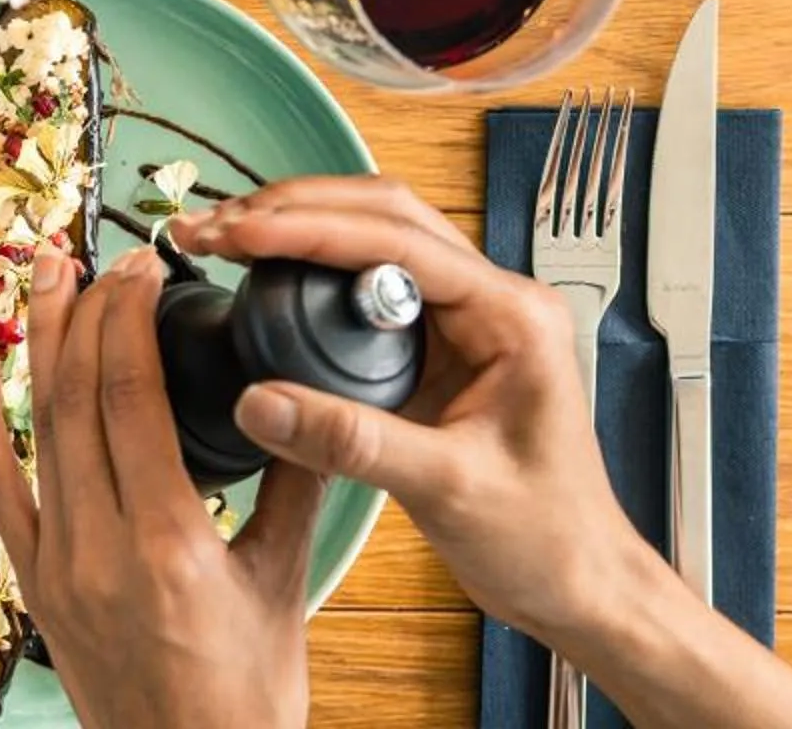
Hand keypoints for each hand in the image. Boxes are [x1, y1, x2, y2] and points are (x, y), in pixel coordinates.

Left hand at [0, 246, 320, 728]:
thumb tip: (308, 403)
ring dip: (36, 340)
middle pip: (75, 395)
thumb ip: (295, 489)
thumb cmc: (245, 701)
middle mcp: (97, 546)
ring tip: (43, 271)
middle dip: (85, 310)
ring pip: (33, 425)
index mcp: (167, 542)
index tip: (144, 267)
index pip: (130, 395)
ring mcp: (54, 562)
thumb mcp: (284, 587)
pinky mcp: (31, 579)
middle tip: (97, 252)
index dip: (130, 317)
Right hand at [173, 178, 646, 644]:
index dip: (309, 229)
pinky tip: (266, 277)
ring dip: (297, 228)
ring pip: (373, 236)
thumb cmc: (545, 539)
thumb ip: (351, 442)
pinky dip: (311, 268)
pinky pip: (369, 281)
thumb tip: (258, 401)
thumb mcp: (446, 490)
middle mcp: (494, 300)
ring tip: (225, 239)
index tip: (239, 233)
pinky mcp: (442, 343)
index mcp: (513, 317)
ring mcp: (468, 317)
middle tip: (213, 228)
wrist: (578, 582)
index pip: (398, 241)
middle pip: (383, 214)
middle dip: (291, 210)